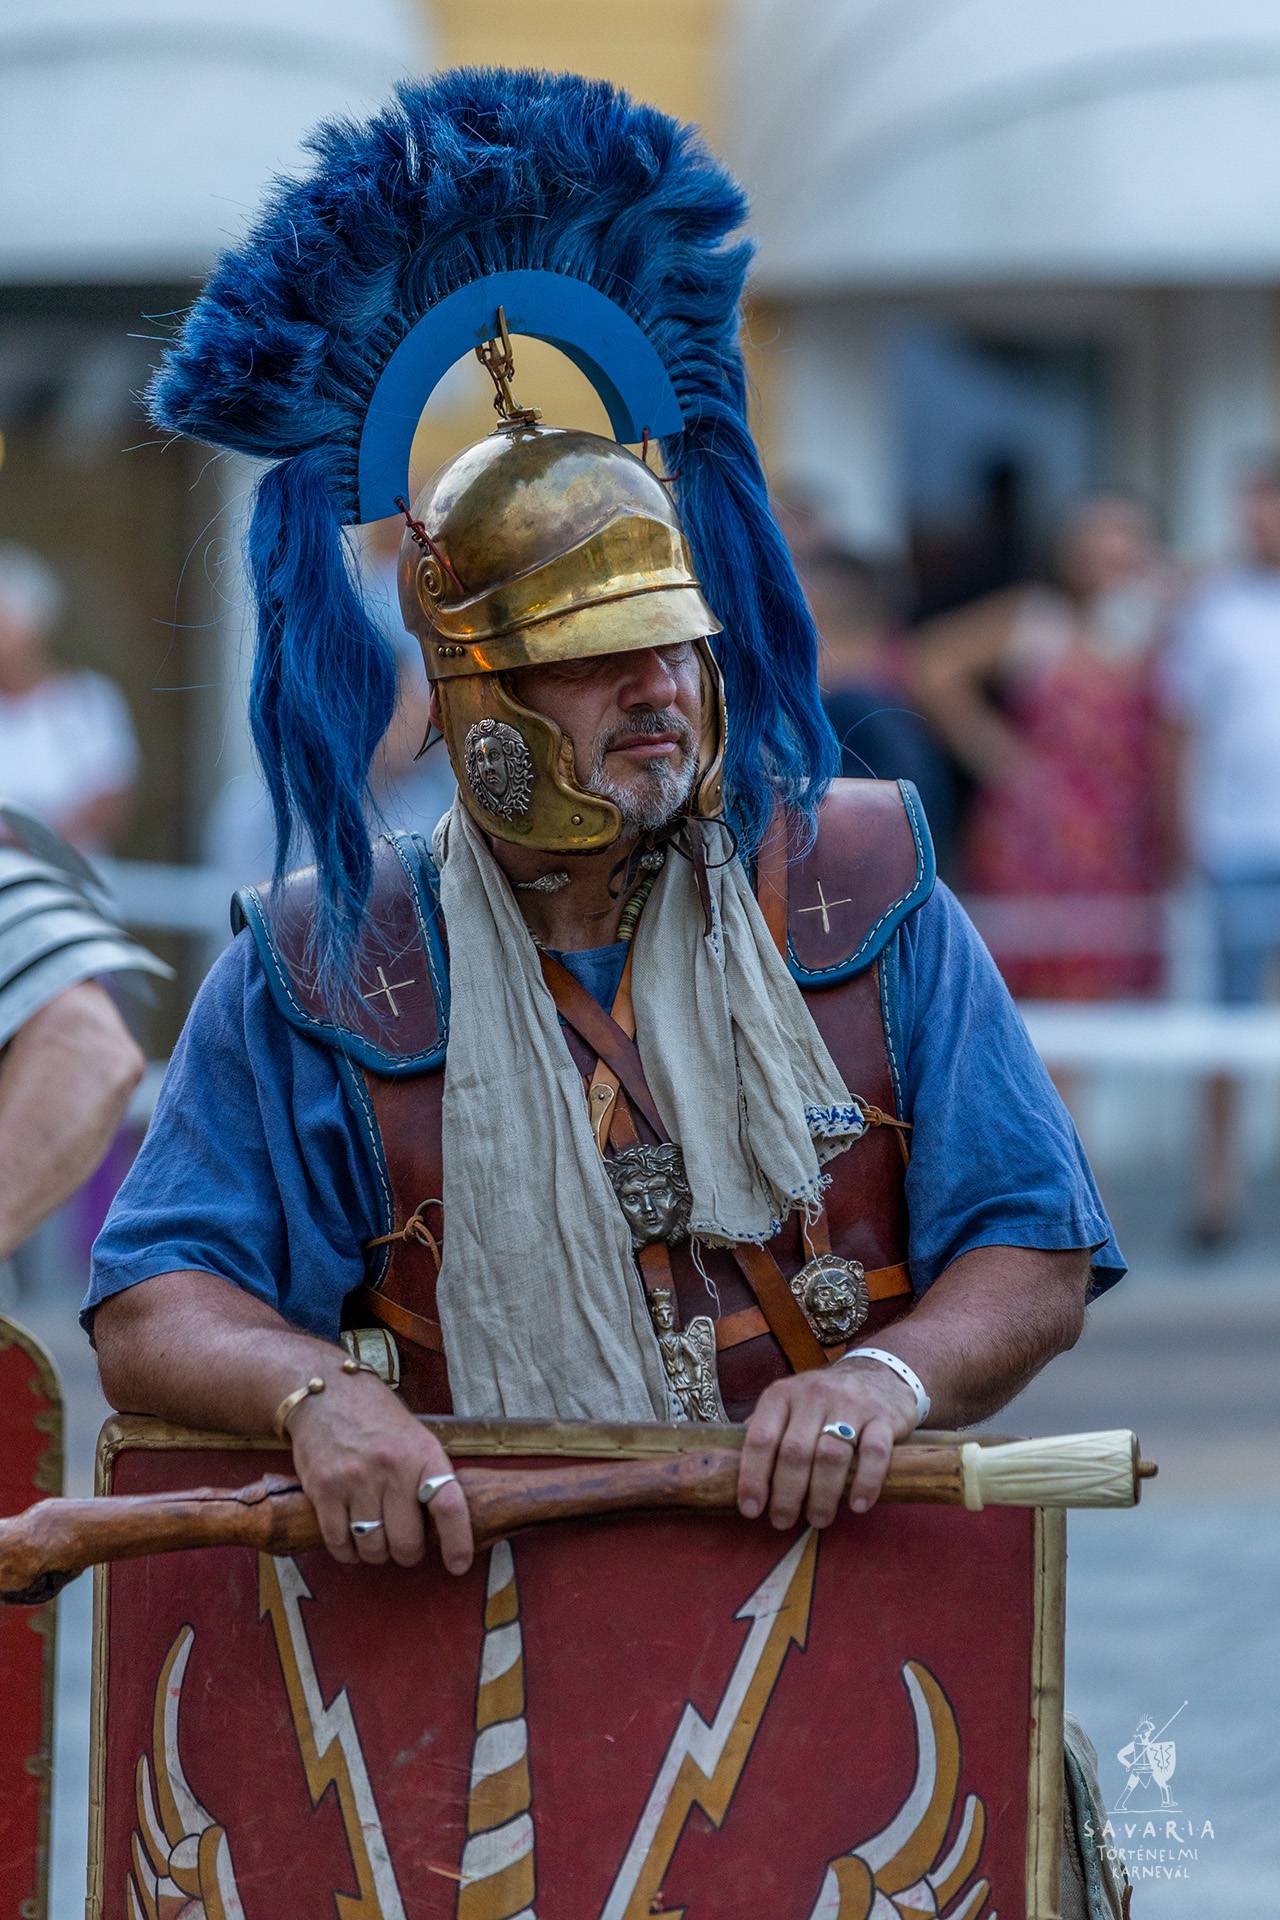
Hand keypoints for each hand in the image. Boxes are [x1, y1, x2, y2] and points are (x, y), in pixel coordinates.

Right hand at [286, 1373, 472, 1575]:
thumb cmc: (378, 1421)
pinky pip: (338, 1542)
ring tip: (376, 1538)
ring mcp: (355, 1480)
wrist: (329, 1394)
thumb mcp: (416, 1438)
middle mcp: (392, 1468)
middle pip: (406, 1542)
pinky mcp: (323, 1489)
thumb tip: (442, 1531)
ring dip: (376, 1553)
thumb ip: (428, 1478)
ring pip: (372, 1547)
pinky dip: (347, 1552)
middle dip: (407, 1553)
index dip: (457, 1542)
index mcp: (423, 1454)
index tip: (458, 1565)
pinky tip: (351, 1541)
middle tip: (403, 1545)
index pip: (449, 1506)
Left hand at [737, 1361, 918, 1530]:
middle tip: (783, 1522)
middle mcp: (813, 1395)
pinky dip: (865, 1482)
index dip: (752, 1477)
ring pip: (831, 1456)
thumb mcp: (789, 1404)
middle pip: (795, 1452)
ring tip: (819, 1519)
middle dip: (786, 1495)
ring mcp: (850, 1404)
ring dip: (823, 1496)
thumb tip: (733, 1469)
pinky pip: (874, 1453)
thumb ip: (765, 1429)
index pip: (760, 1438)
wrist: (878, 1373)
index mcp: (782, 1394)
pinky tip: (857, 1505)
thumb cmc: (823, 1401)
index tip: (751, 1510)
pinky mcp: (883, 1417)